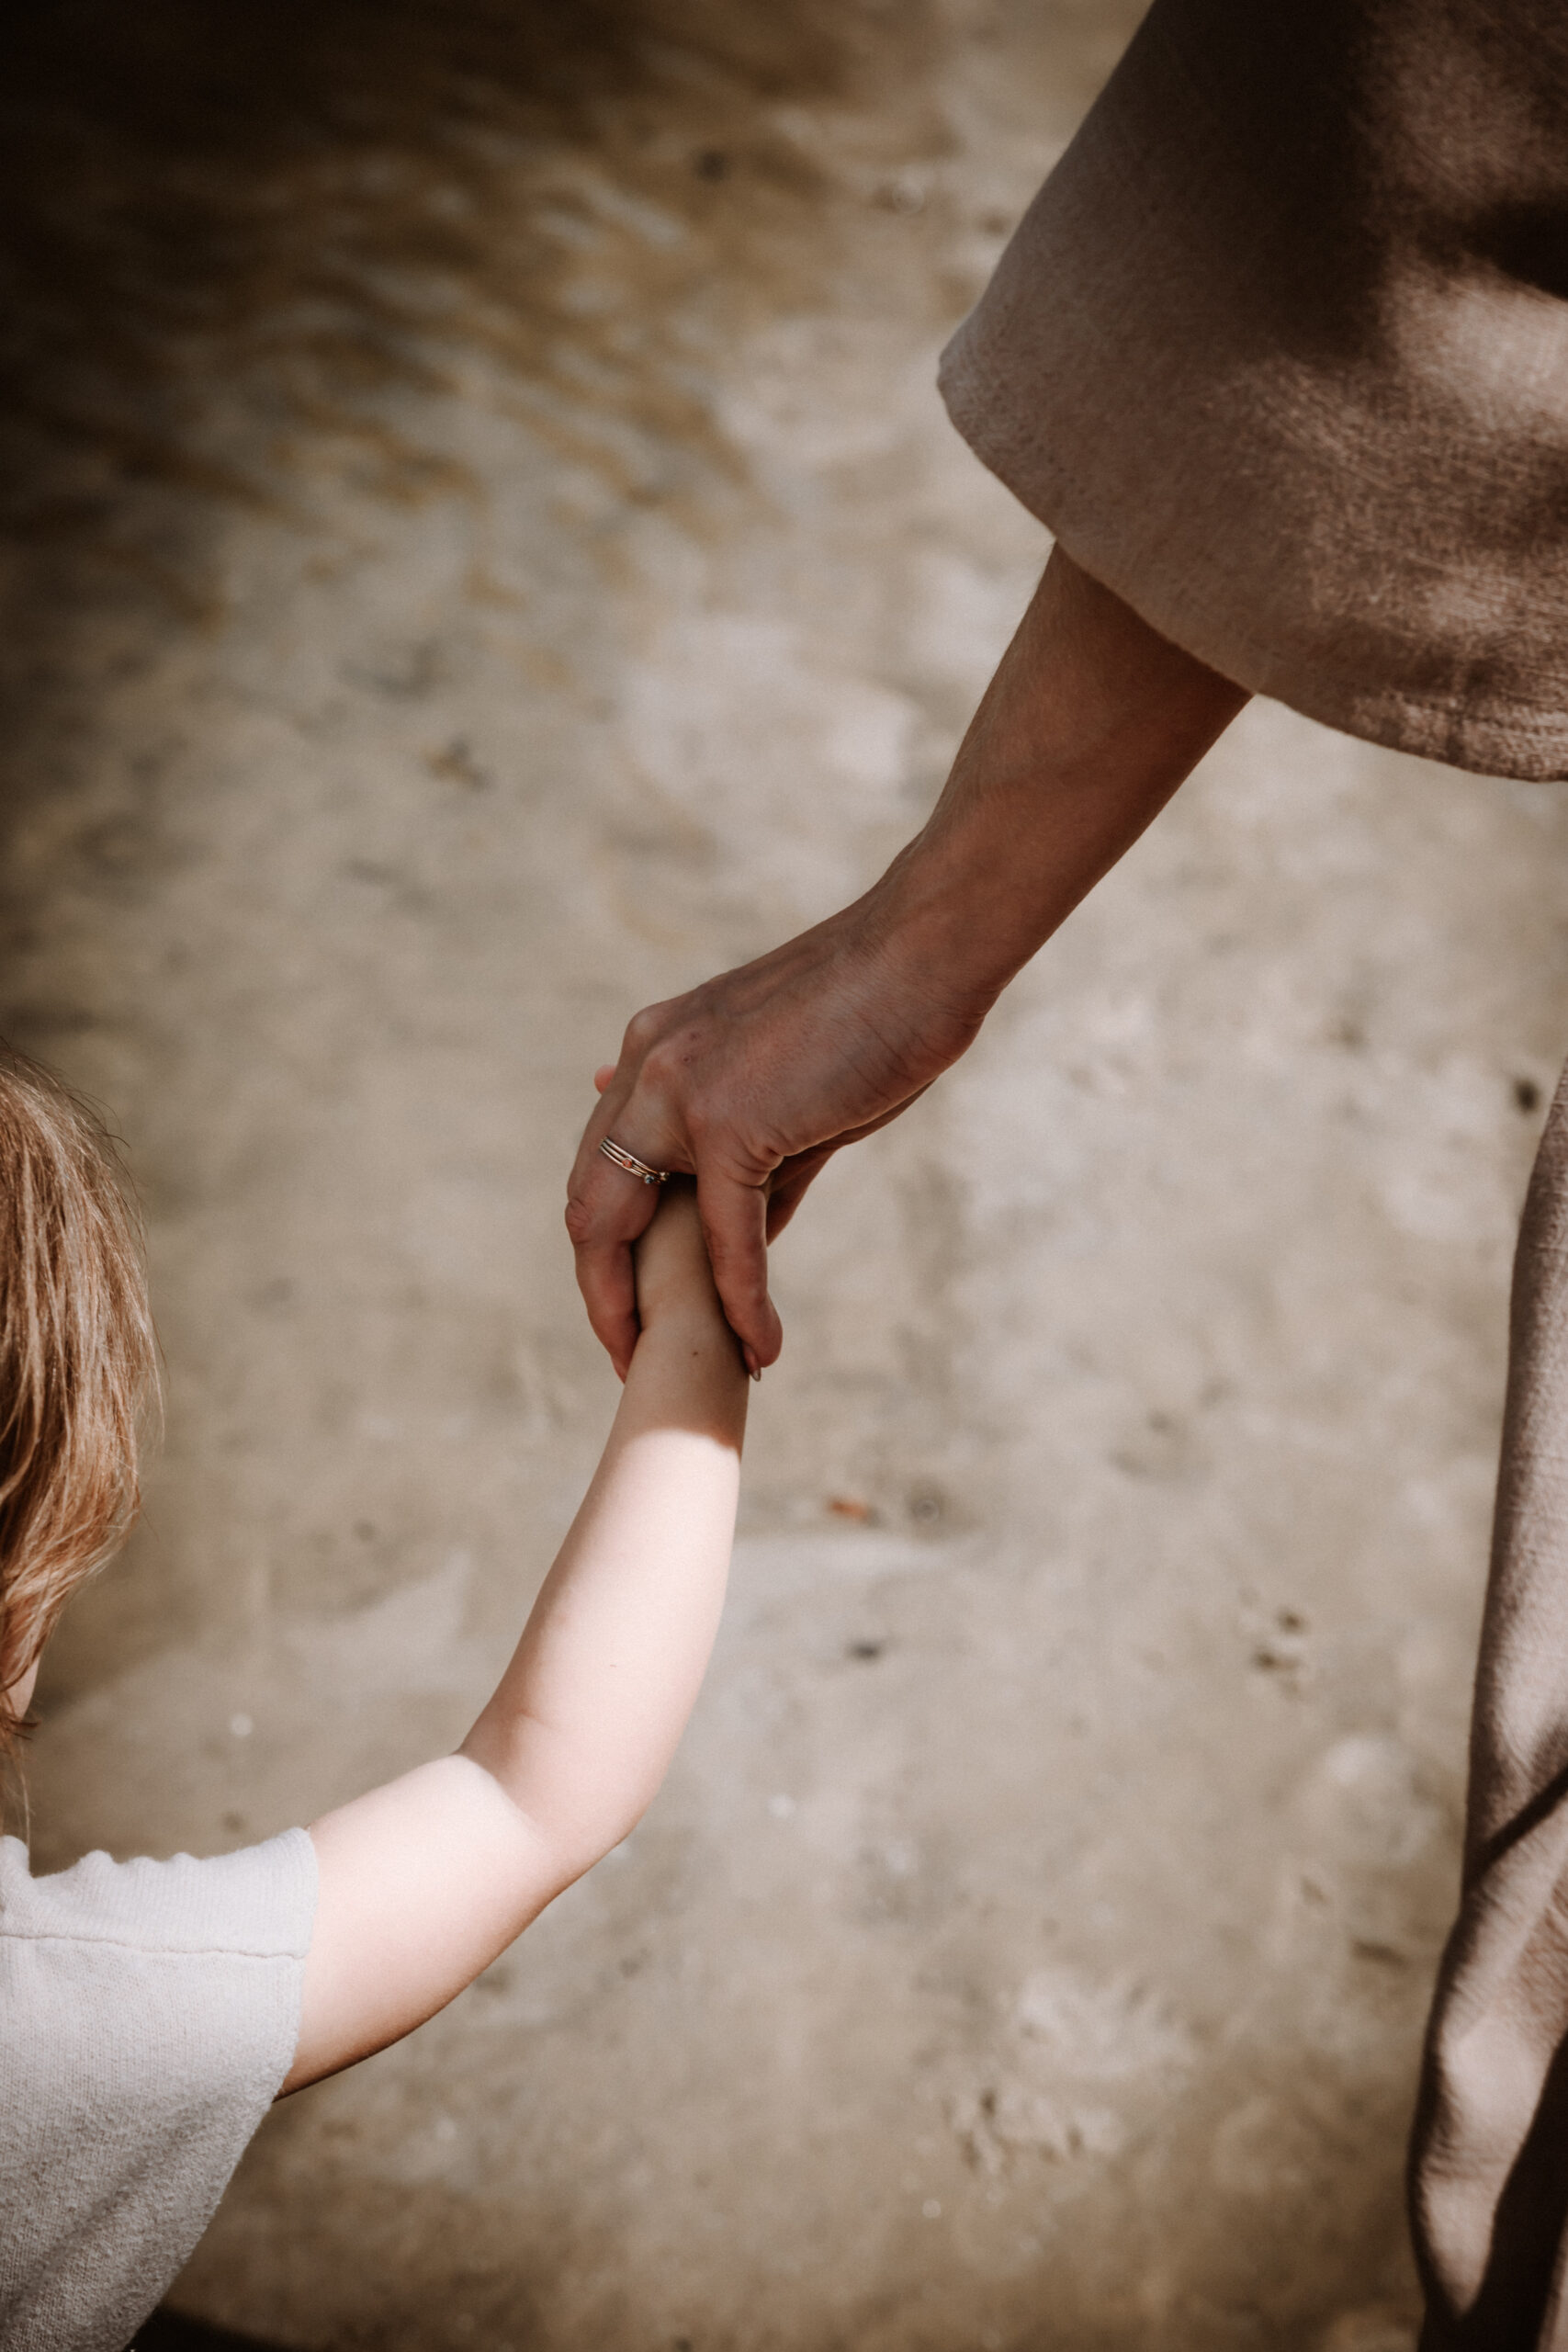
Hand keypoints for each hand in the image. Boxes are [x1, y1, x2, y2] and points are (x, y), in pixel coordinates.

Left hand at [566, 551, 1246, 1380]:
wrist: (923, 953)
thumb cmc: (874, 1016)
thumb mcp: (792, 1097)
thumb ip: (748, 1161)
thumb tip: (741, 1239)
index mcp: (652, 1052)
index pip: (599, 1165)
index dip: (604, 1243)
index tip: (626, 1302)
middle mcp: (645, 1067)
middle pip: (587, 1203)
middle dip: (600, 1291)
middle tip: (625, 1356)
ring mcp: (679, 1091)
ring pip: (627, 1227)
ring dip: (643, 1311)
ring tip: (665, 1373)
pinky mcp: (731, 1122)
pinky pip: (724, 1237)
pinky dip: (742, 1300)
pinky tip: (763, 1348)